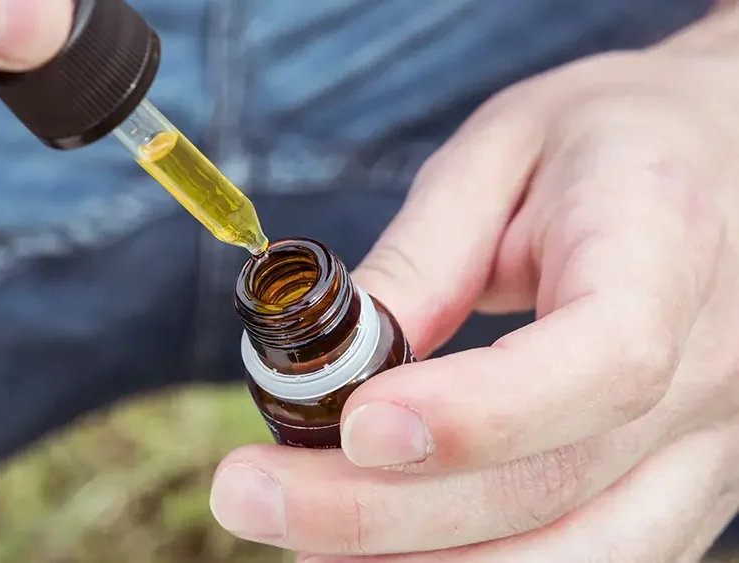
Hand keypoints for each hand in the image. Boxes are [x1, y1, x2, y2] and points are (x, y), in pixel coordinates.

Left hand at [209, 10, 738, 562]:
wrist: (727, 160)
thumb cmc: (614, 141)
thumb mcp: (507, 152)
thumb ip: (425, 255)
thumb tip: (331, 362)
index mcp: (665, 251)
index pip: (600, 362)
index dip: (476, 414)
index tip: (353, 427)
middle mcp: (708, 372)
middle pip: (553, 487)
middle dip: (381, 514)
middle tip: (248, 497)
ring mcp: (707, 447)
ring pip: (575, 558)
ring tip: (298, 533)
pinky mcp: (684, 487)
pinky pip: (588, 560)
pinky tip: (384, 552)